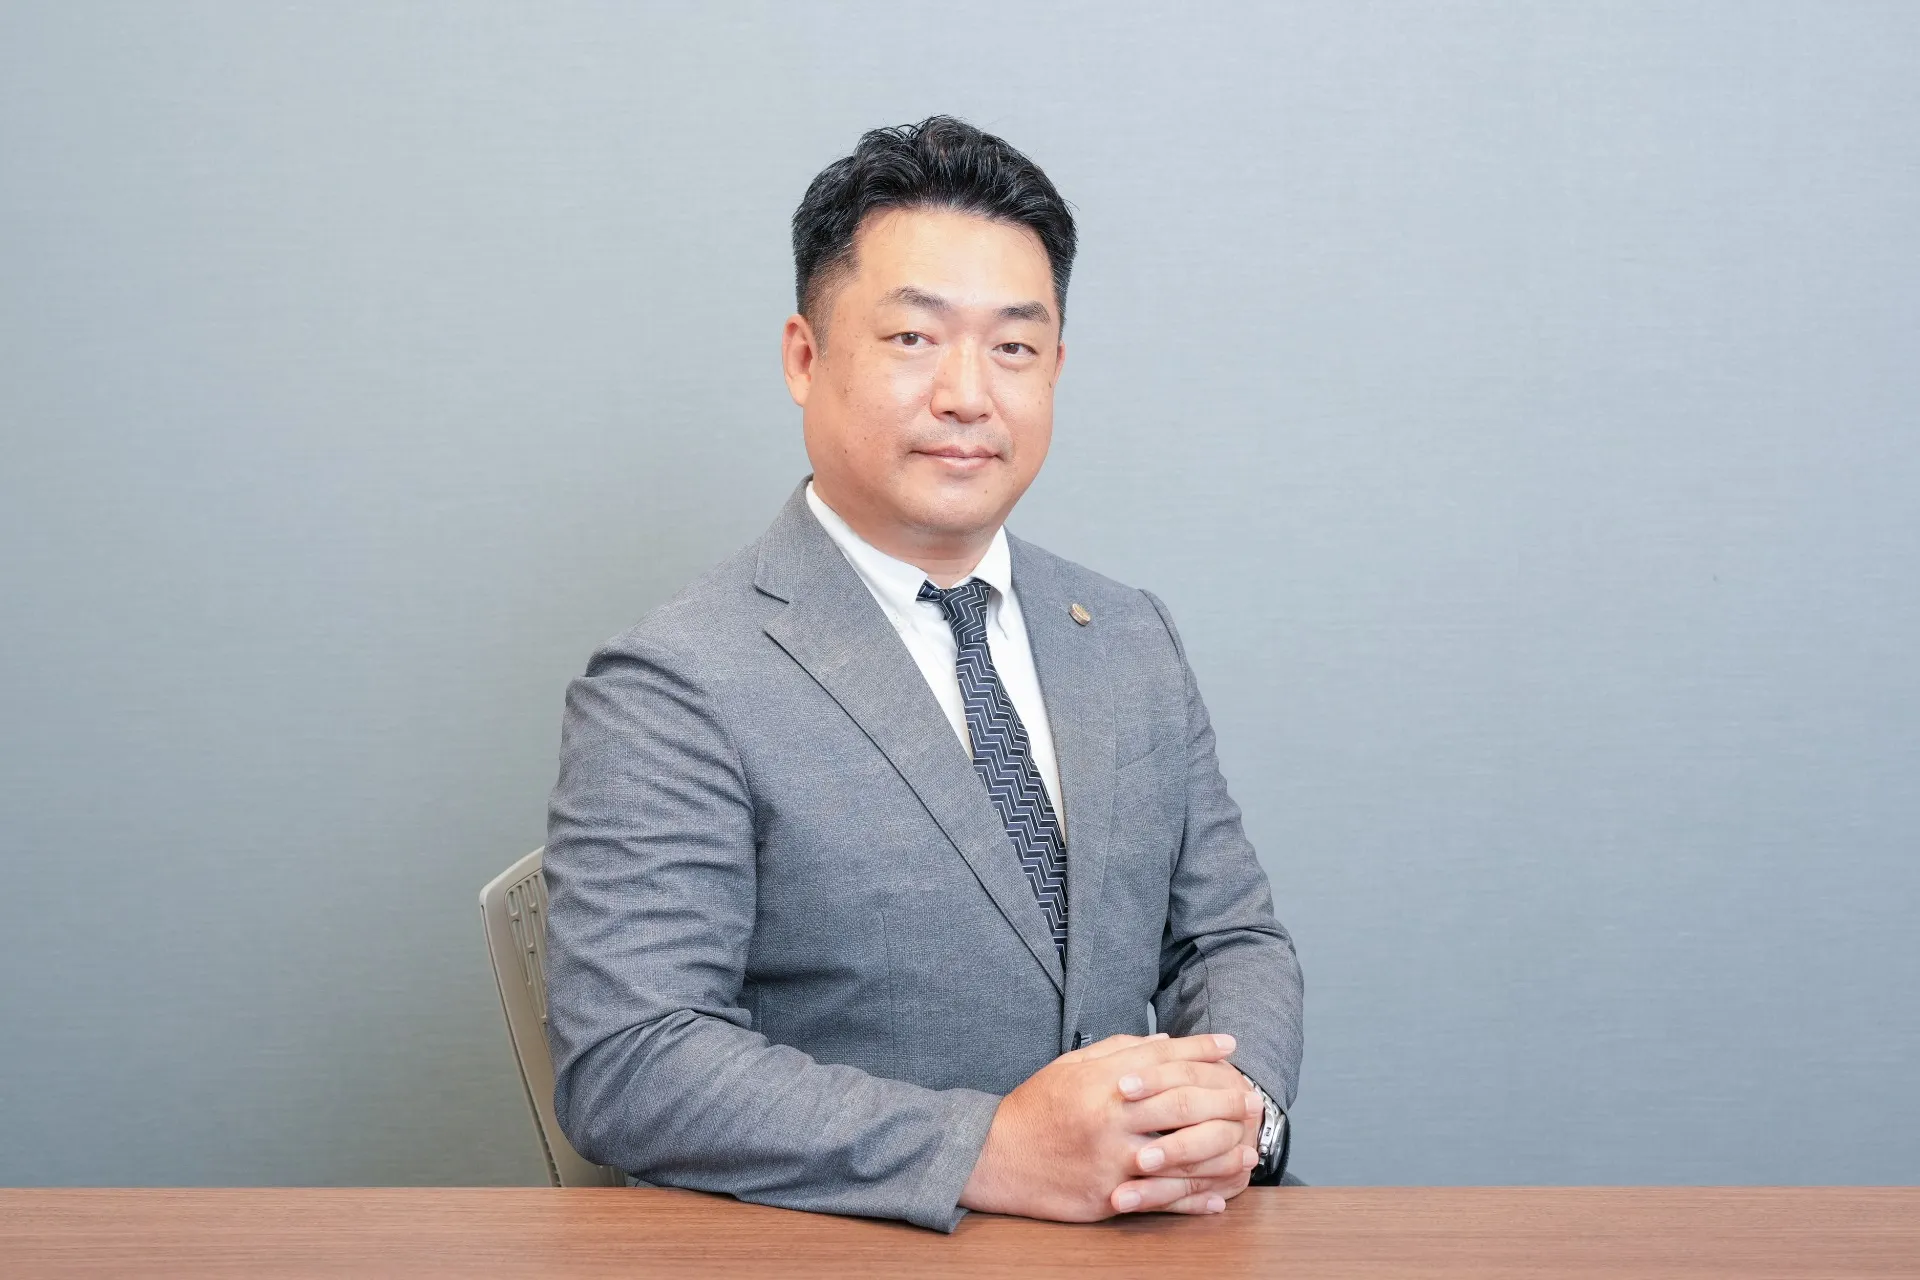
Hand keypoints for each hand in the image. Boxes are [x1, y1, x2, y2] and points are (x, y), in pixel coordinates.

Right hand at [958, 1032, 1255, 1221]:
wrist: (995, 1157)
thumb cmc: (1036, 1107)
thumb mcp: (1071, 1066)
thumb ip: (1119, 1050)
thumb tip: (1166, 1041)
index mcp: (1102, 1080)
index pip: (1164, 1058)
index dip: (1201, 1049)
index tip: (1231, 1045)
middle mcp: (1111, 1117)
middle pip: (1183, 1104)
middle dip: (1224, 1099)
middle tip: (1252, 1098)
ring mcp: (1112, 1159)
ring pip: (1181, 1156)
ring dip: (1222, 1153)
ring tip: (1249, 1150)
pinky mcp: (1108, 1196)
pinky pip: (1162, 1199)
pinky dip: (1195, 1199)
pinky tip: (1219, 1196)